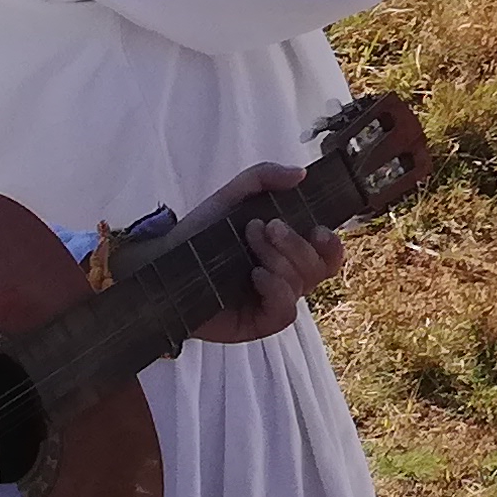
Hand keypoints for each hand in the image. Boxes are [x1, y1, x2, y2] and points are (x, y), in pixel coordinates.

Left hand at [187, 159, 350, 345]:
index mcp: (287, 250)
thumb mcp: (232, 197)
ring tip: (249, 244)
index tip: (317, 229)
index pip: (328, 254)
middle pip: (319, 267)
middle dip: (294, 243)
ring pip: (302, 284)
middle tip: (263, 226)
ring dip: (279, 259)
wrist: (164, 264)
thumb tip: (301, 174)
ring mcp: (274, 301)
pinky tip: (256, 275)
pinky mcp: (260, 323)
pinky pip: (286, 310)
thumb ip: (263, 177)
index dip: (332, 244)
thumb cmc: (199, 234)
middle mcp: (286, 277)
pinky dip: (276, 288)